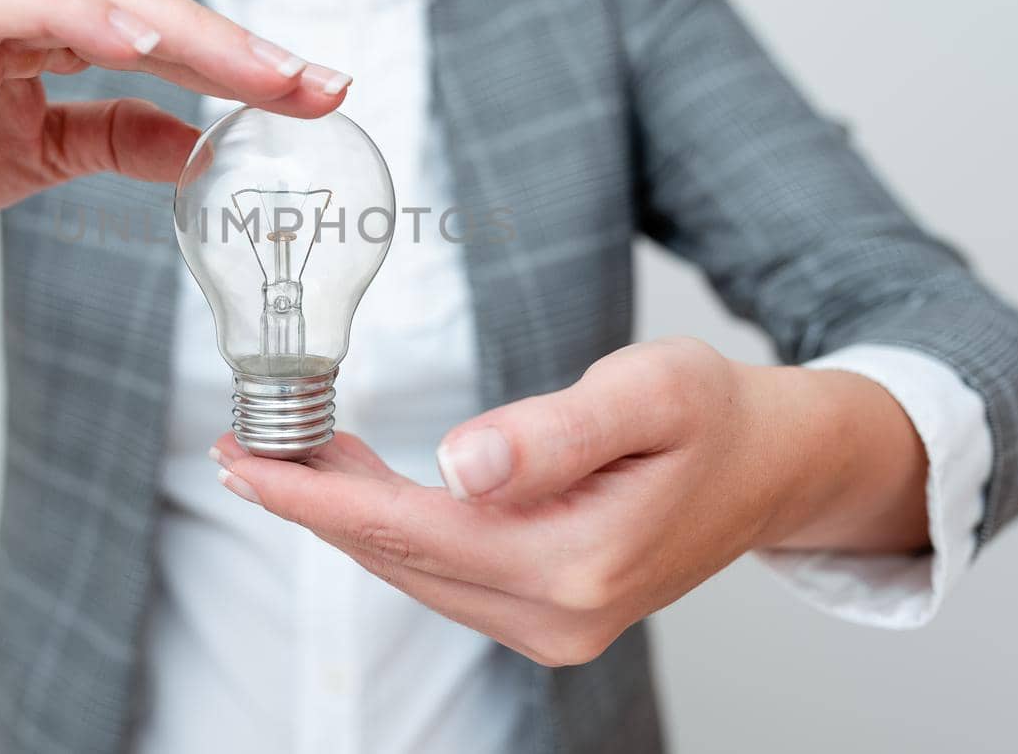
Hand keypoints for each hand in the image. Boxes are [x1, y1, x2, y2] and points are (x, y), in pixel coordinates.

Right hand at [0, 0, 346, 311]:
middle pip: (148, 4)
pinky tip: (140, 46)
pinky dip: (83, 16)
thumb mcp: (37, 156)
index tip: (318, 93)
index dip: (242, 61)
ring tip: (257, 71)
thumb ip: (115, 138)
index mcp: (42, 22)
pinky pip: (18, 1)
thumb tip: (204, 148)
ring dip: (185, 30)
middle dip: (239, 47)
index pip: (161, 32)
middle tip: (316, 84)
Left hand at [211, 337, 927, 665]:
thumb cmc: (716, 413)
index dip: (312, 498)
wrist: (775, 464)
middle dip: (311, 503)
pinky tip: (362, 483)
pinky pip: (444, 570)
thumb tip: (462, 464)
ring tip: (288, 452)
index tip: (242, 462)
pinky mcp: (548, 614)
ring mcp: (552, 626)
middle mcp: (554, 616)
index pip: (406, 533)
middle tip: (242, 446)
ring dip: (346, 514)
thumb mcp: (649, 392)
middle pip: (397, 555)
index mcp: (573, 564)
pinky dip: (394, 527)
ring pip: (415, 567)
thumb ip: (554, 432)